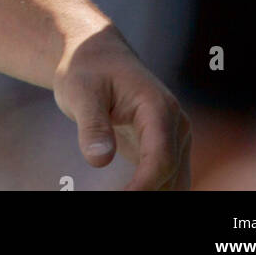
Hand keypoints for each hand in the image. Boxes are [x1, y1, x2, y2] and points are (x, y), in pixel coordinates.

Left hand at [53, 24, 190, 190]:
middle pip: (170, 176)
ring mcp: (174, 138)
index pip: (160, 159)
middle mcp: (175, 124)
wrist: (94, 56)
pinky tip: (126, 194)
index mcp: (159, 107)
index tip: (119, 199)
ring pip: (174, 184)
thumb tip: (99, 160)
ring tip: (118, 194)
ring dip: (151, 195)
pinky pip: (165, 181)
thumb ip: (92, 125)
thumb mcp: (80, 91)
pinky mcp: (163, 148)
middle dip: (145, 195)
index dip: (142, 188)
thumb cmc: (86, 69)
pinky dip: (150, 193)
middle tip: (109, 198)